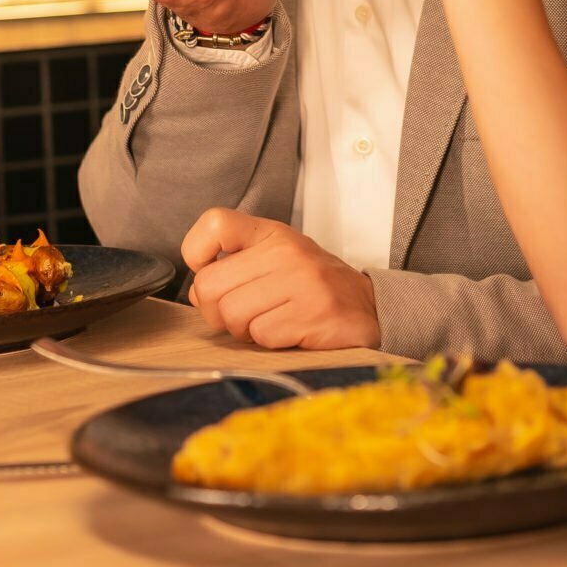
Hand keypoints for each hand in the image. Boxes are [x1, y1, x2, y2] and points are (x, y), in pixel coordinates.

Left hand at [181, 209, 380, 350]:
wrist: (370, 309)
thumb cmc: (313, 287)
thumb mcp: (275, 261)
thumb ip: (234, 269)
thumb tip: (197, 292)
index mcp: (271, 235)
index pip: (214, 223)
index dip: (197, 253)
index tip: (210, 270)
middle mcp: (285, 252)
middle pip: (209, 285)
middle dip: (218, 312)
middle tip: (245, 314)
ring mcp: (302, 281)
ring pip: (231, 315)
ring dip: (244, 331)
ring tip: (270, 323)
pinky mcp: (313, 314)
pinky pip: (261, 335)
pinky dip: (269, 342)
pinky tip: (289, 332)